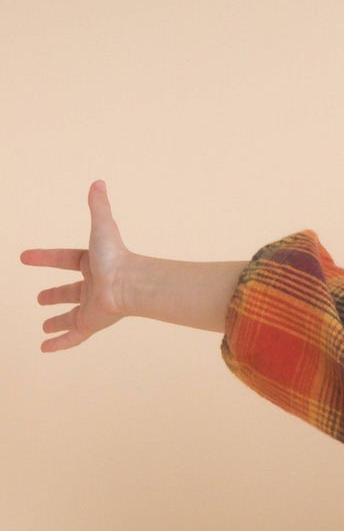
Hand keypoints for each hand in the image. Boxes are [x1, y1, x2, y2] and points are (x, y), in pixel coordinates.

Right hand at [19, 180, 133, 352]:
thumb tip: (98, 182)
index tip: (26, 257)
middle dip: (55, 295)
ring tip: (44, 326)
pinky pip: (72, 336)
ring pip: (71, 317)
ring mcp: (92, 307)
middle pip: (70, 292)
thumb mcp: (103, 227)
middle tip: (41, 298)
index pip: (64, 259)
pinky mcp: (91, 323)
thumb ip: (99, 206)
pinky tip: (45, 349)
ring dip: (57, 321)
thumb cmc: (117, 257)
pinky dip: (59, 343)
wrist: (131, 286)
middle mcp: (92, 286)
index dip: (45, 258)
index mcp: (92, 264)